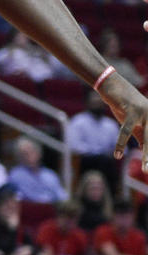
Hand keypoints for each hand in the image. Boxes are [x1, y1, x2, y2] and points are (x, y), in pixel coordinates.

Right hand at [98, 44, 147, 167]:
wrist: (111, 85)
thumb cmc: (121, 103)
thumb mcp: (131, 121)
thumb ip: (139, 134)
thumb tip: (143, 149)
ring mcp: (144, 112)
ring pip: (147, 137)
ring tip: (147, 170)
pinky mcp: (132, 110)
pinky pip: (126, 130)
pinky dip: (121, 144)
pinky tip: (117, 155)